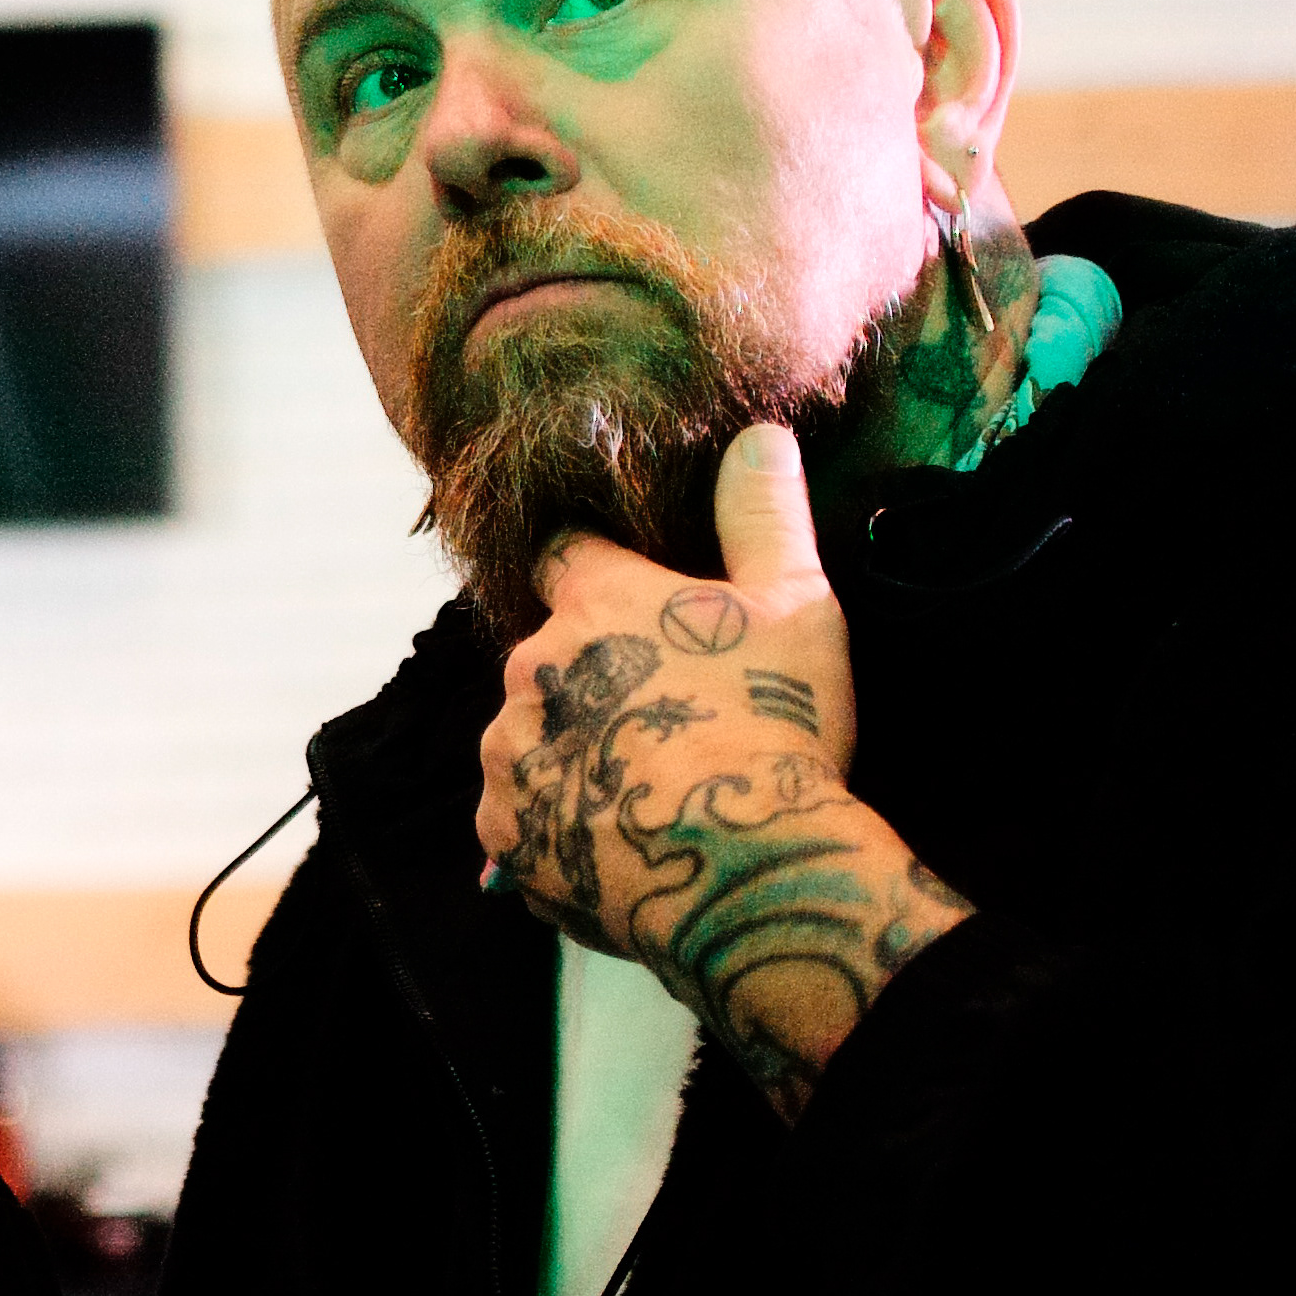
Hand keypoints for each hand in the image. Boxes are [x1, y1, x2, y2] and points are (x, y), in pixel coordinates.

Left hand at [476, 423, 967, 1113]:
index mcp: (593, 603)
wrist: (745, 861)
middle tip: (667, 719)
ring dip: (571, 754)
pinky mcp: (501, 829)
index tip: (622, 595)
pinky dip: (554, 825)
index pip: (563, 555)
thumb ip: (764, 515)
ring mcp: (507, 751)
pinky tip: (614, 840)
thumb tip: (759, 433)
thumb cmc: (775, 721)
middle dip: (594, 678)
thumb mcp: (794, 605)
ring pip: (531, 738)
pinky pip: (519, 818)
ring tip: (646, 789)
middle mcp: (531, 667)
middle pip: (551, 657)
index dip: (590, 569)